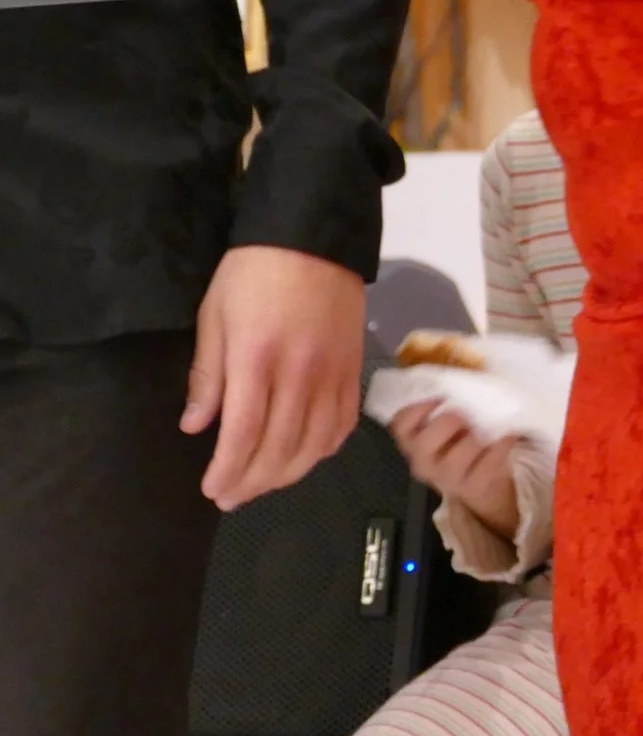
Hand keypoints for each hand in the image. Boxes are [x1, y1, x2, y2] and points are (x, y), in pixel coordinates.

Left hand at [184, 246, 366, 510]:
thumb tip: (195, 426)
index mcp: (257, 357)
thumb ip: (208, 374)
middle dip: (254, 479)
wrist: (314, 237)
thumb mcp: (214, 315)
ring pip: (317, 442)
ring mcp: (333, 372)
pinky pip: (345, 422)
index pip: (244, 431)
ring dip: (289, 472)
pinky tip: (307, 456)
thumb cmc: (252, 273)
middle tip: (232, 497)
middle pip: (281, 445)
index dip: (228, 468)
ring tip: (264, 483)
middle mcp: (300, 372)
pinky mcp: (354, 368)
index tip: (213, 490)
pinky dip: (326, 448)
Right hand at [389, 405, 522, 540]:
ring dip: (476, 438)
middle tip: (464, 415)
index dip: (417, 408)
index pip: (400, 425)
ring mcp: (447, 478)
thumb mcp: (452, 426)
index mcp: (414, 442)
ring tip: (489, 428)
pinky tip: (507, 436)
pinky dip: (501, 446)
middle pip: (422, 444)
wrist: (485, 484)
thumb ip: (450, 405)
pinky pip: (487, 464)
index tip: (439, 395)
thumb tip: (466, 375)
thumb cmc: (465, 444)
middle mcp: (424, 462)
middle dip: (446, 423)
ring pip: (455, 458)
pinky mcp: (473, 487)